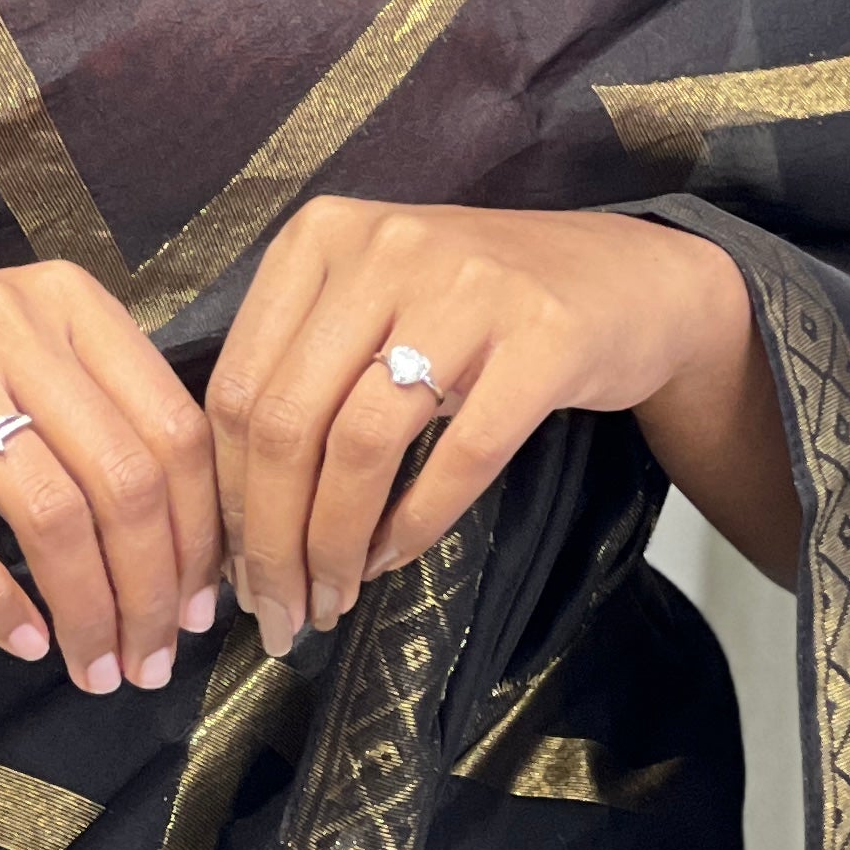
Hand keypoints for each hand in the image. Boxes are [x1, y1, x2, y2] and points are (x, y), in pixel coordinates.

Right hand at [0, 260, 222, 692]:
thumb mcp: (6, 353)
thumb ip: (90, 411)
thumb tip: (183, 538)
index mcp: (63, 300)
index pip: (174, 426)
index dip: (201, 532)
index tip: (205, 607)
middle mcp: (5, 319)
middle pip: (125, 477)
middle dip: (155, 589)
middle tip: (154, 661)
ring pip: (53, 512)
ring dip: (90, 610)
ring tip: (98, 668)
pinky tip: (22, 642)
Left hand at [204, 199, 765, 649]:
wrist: (624, 280)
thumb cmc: (474, 307)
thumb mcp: (371, 304)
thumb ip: (298, 371)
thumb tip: (228, 515)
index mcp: (320, 236)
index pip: (238, 386)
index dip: (225, 496)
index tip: (232, 570)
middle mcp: (385, 248)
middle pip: (288, 423)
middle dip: (271, 540)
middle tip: (278, 613)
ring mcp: (468, 287)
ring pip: (361, 446)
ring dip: (336, 546)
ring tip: (332, 599)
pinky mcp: (544, 338)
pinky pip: (459, 457)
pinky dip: (415, 525)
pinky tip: (395, 559)